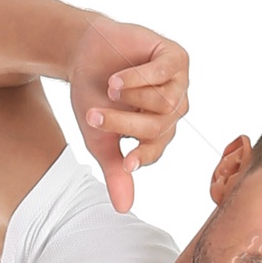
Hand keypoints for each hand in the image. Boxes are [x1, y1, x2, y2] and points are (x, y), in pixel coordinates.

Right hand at [67, 16, 189, 213]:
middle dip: (123, 124)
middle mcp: (174, 108)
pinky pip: (163, 73)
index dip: (141, 156)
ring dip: (129, 97)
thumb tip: (124, 209)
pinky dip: (136, 78)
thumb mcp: (100, 138)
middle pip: (158, 127)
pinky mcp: (175, 57)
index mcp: (160, 130)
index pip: (156, 149)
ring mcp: (178, 82)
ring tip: (110, 89)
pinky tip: (117, 79)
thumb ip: (115, 170)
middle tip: (94, 117)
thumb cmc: (94, 95)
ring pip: (163, 102)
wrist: (83, 53)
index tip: (125, 161)